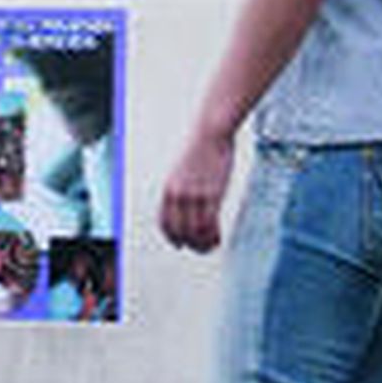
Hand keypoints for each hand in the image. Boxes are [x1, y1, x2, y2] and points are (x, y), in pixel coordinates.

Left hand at [159, 130, 234, 252]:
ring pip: (196, 232)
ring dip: (204, 244)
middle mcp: (177, 195)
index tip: (179, 244)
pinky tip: (218, 238)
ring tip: (211, 246)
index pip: (163, 223)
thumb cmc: (200, 149)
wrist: (210, 133)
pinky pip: (210, 225)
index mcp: (167, 189)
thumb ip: (181, 190)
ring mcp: (194, 196)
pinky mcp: (211, 195)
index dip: (171, 237)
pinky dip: (214, 237)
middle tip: (200, 249)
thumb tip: (185, 207)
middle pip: (179, 232)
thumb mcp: (182, 172)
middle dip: (189, 244)